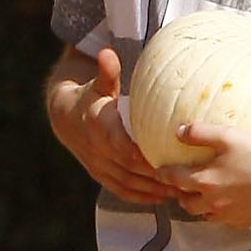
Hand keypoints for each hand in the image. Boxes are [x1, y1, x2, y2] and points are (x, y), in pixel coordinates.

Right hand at [49, 48, 174, 203]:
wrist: (65, 118)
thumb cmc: (90, 97)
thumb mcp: (97, 84)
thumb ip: (106, 72)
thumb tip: (106, 52)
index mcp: (100, 127)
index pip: (121, 144)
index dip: (140, 154)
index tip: (163, 158)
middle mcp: (98, 149)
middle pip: (130, 168)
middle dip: (156, 176)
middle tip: (185, 179)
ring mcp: (99, 164)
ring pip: (128, 183)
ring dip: (152, 189)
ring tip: (179, 192)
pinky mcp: (100, 174)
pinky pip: (120, 190)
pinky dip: (140, 197)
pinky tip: (161, 199)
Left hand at [158, 122, 250, 226]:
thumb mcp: (227, 136)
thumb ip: (199, 133)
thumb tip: (178, 131)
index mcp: (204, 181)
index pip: (173, 180)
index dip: (163, 175)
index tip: (159, 172)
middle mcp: (211, 202)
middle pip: (185, 203)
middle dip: (180, 194)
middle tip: (181, 185)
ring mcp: (227, 215)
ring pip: (203, 214)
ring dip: (199, 205)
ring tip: (202, 195)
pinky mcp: (243, 221)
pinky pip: (224, 220)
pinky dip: (220, 213)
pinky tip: (226, 203)